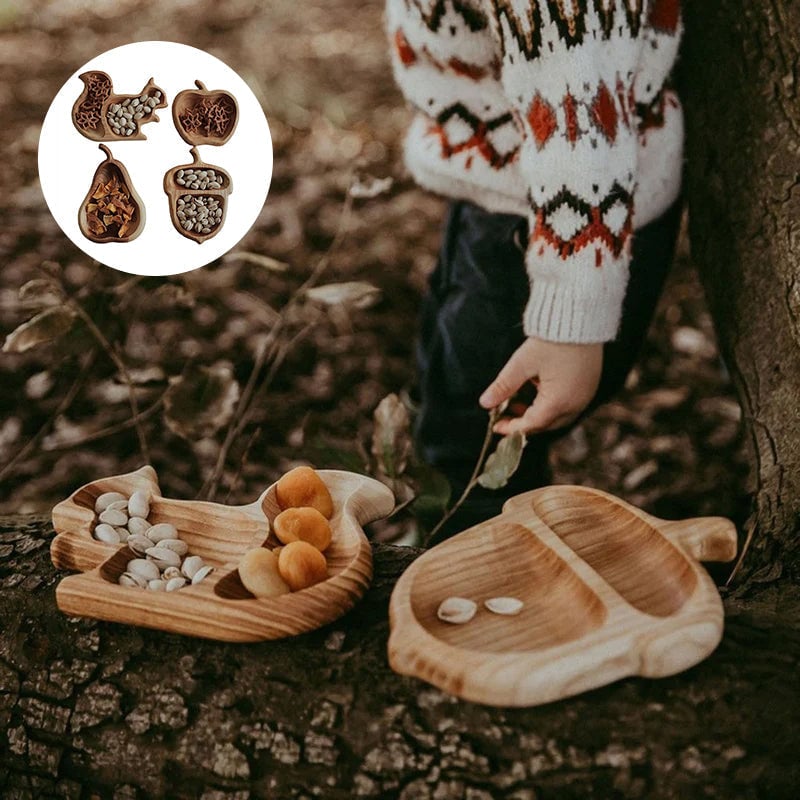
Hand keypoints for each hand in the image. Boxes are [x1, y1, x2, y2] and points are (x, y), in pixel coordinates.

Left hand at [479, 337, 602, 434]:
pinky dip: (551, 405)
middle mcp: (575, 403)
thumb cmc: (552, 340)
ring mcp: (585, 396)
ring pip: (558, 417)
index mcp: (559, 401)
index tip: (496, 426)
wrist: (580, 318)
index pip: (532, 425)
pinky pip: (569, 405)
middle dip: (525, 423)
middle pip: (546, 425)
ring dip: (538, 414)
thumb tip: (485, 403)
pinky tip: (537, 391)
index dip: (512, 428)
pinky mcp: (589, 386)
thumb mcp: (522, 363)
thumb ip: (504, 386)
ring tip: (518, 403)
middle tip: (505, 415)